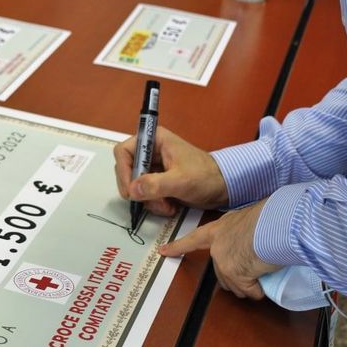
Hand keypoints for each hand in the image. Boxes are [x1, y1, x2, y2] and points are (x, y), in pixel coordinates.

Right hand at [113, 126, 228, 216]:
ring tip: (167, 206)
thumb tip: (132, 190)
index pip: (124, 151)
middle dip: (139, 191)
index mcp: (155, 140)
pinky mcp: (158, 181)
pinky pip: (145, 194)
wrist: (224, 187)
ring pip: (136, 186)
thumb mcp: (181, 181)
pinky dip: (155, 204)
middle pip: (127, 171)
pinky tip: (170, 206)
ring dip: (149, 200)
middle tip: (152, 201)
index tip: (130, 191)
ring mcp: (154, 167)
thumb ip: (155, 184)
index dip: (123, 171)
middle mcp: (151, 151)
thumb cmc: (206, 177)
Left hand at [159, 199, 280, 299]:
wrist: (276, 223)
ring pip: (236, 285)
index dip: (178, 246)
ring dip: (250, 283)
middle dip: (236, 275)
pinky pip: (252, 292)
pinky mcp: (236, 276)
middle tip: (254, 266)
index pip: (193, 239)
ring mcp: (224, 263)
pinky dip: (260, 289)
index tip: (163, 251)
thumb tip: (256, 241)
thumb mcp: (251, 219)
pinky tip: (268, 276)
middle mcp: (217, 247)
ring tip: (264, 268)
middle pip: (221, 271)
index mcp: (219, 229)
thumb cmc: (270, 216)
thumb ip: (244, 231)